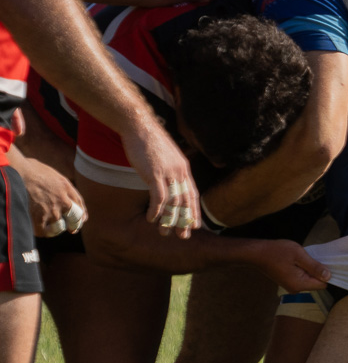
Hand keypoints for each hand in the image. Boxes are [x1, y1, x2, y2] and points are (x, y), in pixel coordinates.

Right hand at [13, 155, 82, 234]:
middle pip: (75, 218)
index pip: (80, 205)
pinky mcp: (39, 217)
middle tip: (71, 230)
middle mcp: (63, 200)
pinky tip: (38, 229)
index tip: (81, 221)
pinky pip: (43, 231)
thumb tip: (58, 192)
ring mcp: (52, 210)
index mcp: (67, 188)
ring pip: (59, 227)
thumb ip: (59, 184)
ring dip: (55, 229)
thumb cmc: (31, 169)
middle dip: (73, 225)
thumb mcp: (52, 174)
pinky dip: (41, 232)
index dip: (81, 215)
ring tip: (50, 228)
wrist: (19, 172)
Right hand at [120, 117, 196, 236]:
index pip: (193, 194)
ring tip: (164, 232)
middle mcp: (180, 172)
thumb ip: (170, 170)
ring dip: (169, 219)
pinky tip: (151, 219)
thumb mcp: (166, 157)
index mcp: (184, 169)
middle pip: (186, 201)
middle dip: (185, 220)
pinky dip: (156, 209)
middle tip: (183, 236)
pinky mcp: (154, 173)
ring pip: (173, 202)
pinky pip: (158, 196)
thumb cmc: (149, 142)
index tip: (195, 225)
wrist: (139, 126)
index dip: (194, 211)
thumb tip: (170, 182)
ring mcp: (168, 173)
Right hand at [245, 238, 330, 291]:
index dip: (326, 274)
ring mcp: (291, 286)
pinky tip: (297, 260)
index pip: (322, 284)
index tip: (323, 262)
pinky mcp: (288, 282)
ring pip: (309, 279)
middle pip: (316, 282)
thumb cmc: (277, 252)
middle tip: (310, 257)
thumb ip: (314, 267)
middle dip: (317, 271)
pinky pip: (302, 277)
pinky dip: (303, 269)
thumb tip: (328, 276)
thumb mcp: (299, 255)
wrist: (257, 253)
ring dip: (309, 269)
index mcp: (299, 284)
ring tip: (302, 258)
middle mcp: (296, 289)